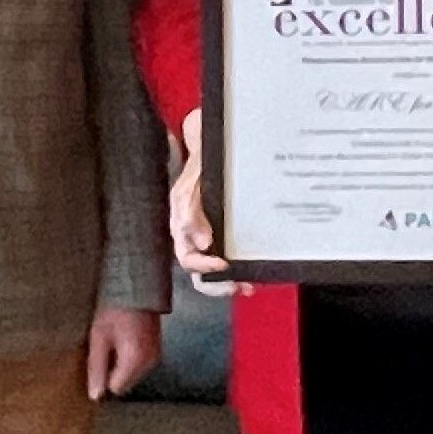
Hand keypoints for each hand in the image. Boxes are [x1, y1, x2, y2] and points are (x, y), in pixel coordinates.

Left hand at [87, 306, 160, 399]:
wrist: (138, 289)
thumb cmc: (114, 311)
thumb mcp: (99, 338)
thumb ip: (96, 368)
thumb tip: (95, 396)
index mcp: (134, 361)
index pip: (115, 388)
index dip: (104, 376)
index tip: (99, 358)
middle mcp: (149, 363)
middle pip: (125, 384)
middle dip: (113, 372)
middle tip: (106, 348)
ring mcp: (155, 358)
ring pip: (132, 376)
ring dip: (121, 366)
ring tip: (115, 343)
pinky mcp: (157, 352)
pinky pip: (139, 366)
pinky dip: (130, 360)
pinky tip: (125, 341)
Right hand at [168, 110, 246, 298]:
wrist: (209, 148)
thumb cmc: (197, 168)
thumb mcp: (189, 186)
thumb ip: (189, 213)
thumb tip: (201, 242)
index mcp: (181, 228)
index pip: (188, 258)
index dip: (204, 267)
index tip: (223, 265)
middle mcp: (192, 236)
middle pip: (199, 272)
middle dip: (217, 283)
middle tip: (237, 285)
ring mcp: (206, 236)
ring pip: (212, 269)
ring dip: (228, 280)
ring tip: (247, 284)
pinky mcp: (220, 233)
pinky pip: (225, 256)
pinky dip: (238, 267)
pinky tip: (251, 272)